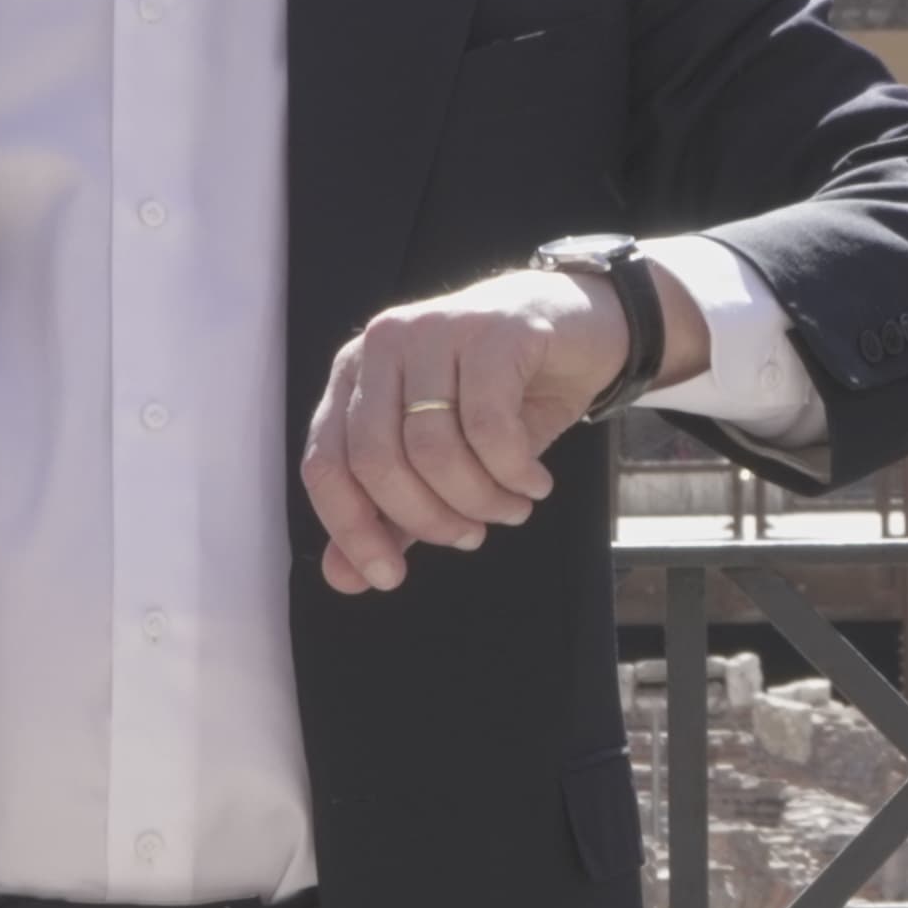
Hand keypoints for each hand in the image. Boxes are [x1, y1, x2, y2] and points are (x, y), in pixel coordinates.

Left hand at [302, 261, 693, 594]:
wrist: (582, 327)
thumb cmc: (506, 396)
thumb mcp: (444, 462)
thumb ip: (390, 515)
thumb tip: (342, 579)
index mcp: (354, 374)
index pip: (325, 464)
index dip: (352, 530)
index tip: (389, 579)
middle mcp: (383, 344)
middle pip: (377, 461)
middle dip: (427, 519)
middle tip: (471, 537)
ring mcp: (436, 329)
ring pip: (433, 449)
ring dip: (479, 500)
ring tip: (513, 509)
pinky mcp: (492, 330)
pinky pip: (488, 427)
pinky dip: (514, 471)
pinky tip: (536, 483)